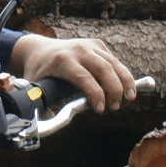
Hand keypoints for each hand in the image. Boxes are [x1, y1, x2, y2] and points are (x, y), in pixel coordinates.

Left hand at [9, 34, 136, 114]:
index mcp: (62, 60)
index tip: (99, 109)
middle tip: (115, 107)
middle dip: (114, 89)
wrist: (38, 48)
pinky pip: (113, 60)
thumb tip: (49, 121)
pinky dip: (122, 73)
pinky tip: (125, 87)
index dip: (95, 94)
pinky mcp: (97, 44)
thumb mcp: (35, 86)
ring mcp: (89, 45)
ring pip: (113, 62)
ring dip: (125, 81)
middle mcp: (78, 50)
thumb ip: (41, 104)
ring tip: (130, 97)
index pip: (84, 78)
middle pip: (104, 69)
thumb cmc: (38, 69)